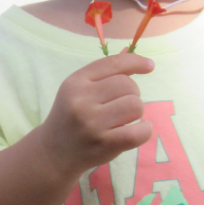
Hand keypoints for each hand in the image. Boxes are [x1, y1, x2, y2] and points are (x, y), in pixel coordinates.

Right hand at [38, 50, 154, 178]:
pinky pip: (139, 131)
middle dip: (132, 94)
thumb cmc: (70, 117)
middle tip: (122, 105)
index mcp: (75, 82)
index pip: (113, 63)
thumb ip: (104, 73)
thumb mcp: (78, 90)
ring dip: (137, 112)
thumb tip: (132, 52)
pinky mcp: (104, 144)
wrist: (53, 153)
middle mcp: (81, 100)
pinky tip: (138, 130)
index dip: (135, 61)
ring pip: (136, 106)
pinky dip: (145, 130)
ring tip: (125, 119)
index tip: (149, 65)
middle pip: (128, 85)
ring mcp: (92, 124)